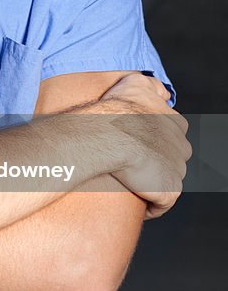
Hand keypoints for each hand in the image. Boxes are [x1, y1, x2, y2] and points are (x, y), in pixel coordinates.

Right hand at [88, 73, 191, 218]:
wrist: (107, 136)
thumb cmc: (116, 110)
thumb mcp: (135, 84)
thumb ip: (152, 86)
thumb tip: (162, 92)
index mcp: (176, 123)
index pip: (171, 136)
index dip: (152, 142)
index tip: (134, 145)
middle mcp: (181, 146)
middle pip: (171, 159)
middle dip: (155, 163)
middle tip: (129, 165)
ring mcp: (177, 170)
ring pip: (166, 180)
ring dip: (151, 183)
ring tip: (129, 184)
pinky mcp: (169, 190)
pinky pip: (162, 204)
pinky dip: (150, 206)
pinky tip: (133, 200)